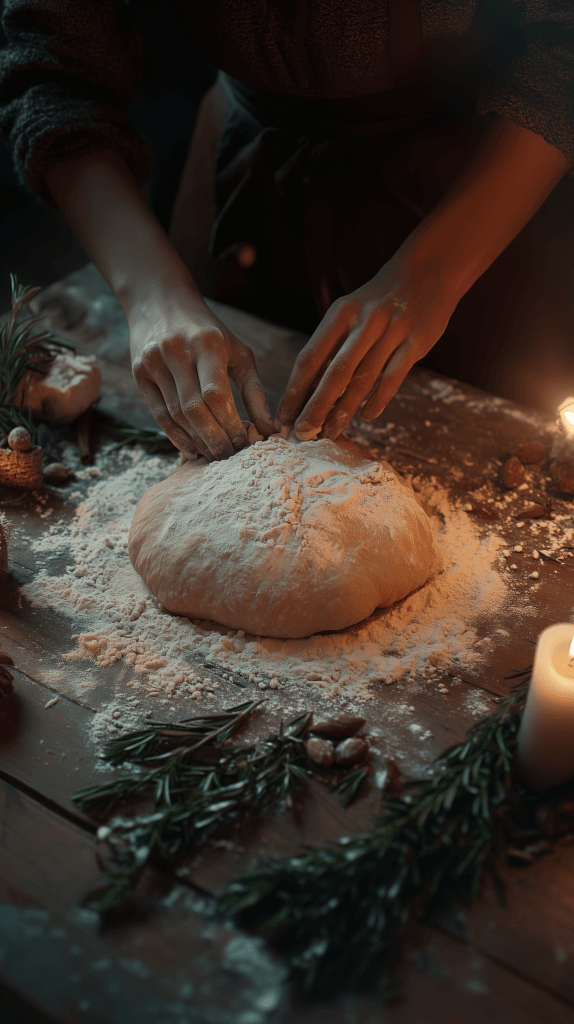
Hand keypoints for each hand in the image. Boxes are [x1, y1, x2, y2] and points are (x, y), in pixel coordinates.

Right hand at [129, 291, 274, 459]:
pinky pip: (158, 414)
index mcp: (206, 343)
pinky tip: (192, 449)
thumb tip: (268, 431)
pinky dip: (176, 436)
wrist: (159, 301)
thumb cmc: (208, 331)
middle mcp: (176, 351)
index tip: (245, 444)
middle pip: (194, 409)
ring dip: (196, 441)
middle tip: (229, 457)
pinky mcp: (138, 373)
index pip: (216, 394)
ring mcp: (153, 362)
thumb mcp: (237, 352)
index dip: (230, 425)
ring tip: (214, 455)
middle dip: (214, 439)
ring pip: (175, 415)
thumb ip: (254, 391)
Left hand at [275, 254, 460, 440]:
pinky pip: (393, 378)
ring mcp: (392, 331)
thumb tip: (307, 390)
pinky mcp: (416, 342)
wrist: (427, 271)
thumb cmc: (379, 301)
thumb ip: (332, 345)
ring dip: (344, 411)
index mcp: (341, 313)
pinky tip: (366, 417)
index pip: (310, 357)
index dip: (295, 390)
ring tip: (330, 433)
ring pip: (363, 380)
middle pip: (334, 373)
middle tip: (303, 433)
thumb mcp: (350, 312)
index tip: (283, 416)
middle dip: (315, 408)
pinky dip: (378, 400)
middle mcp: (365, 321)